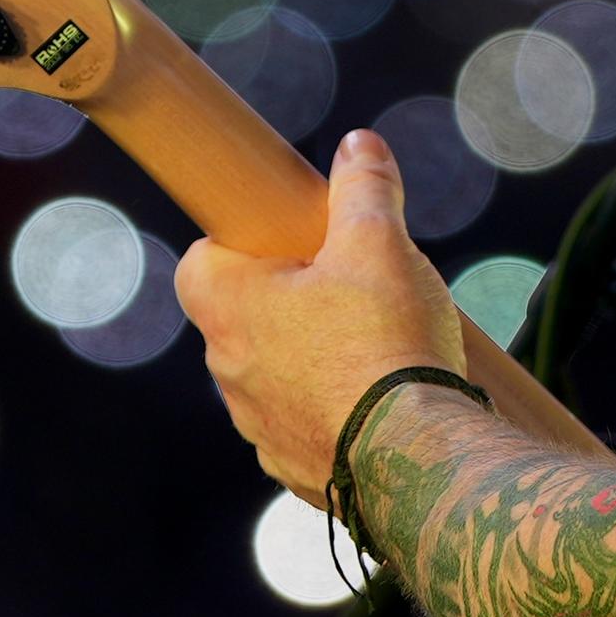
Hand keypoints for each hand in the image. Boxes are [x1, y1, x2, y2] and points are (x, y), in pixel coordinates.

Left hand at [172, 129, 473, 507]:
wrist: (415, 460)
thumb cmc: (386, 343)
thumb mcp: (380, 244)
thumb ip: (364, 189)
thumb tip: (359, 146)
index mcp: (231, 307)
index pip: (200, 262)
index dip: (240, 244)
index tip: (286, 239)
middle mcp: (229, 372)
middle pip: (242, 319)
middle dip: (287, 301)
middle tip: (346, 288)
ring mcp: (257, 427)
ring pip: (272, 377)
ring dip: (309, 361)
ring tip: (374, 349)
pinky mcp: (293, 469)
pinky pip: (303, 426)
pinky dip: (331, 413)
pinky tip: (378, 404)